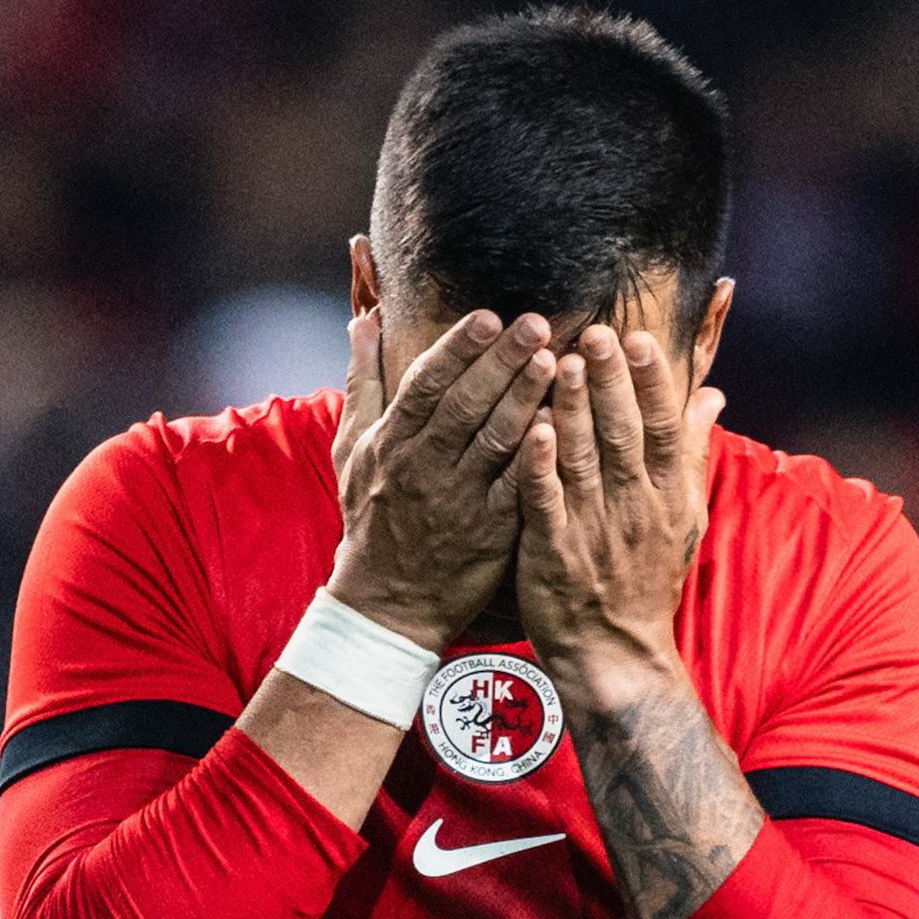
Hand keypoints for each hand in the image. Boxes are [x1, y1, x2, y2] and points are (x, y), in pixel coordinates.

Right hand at [328, 307, 555, 652]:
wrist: (386, 601)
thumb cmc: (371, 517)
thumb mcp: (353, 448)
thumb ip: (363, 381)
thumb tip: (363, 322)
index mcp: (392, 442)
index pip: (426, 384)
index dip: (458, 349)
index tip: (488, 316)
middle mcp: (423, 466)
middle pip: (465, 404)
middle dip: (501, 361)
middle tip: (535, 324)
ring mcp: (458, 500)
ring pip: (496, 440)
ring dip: (526, 398)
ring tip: (556, 360)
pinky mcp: (491, 531)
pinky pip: (518, 486)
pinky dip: (539, 454)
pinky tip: (564, 423)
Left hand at [513, 326, 723, 699]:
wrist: (616, 654)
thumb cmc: (647, 578)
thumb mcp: (685, 517)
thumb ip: (692, 453)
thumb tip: (711, 395)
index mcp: (668, 496)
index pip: (663, 428)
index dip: (652, 383)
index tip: (640, 339)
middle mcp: (634, 508)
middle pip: (624, 434)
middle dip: (610, 382)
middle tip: (596, 333)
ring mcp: (593, 529)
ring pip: (583, 459)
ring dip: (573, 410)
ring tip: (562, 362)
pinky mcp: (553, 551)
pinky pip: (546, 502)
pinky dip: (540, 466)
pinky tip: (533, 429)